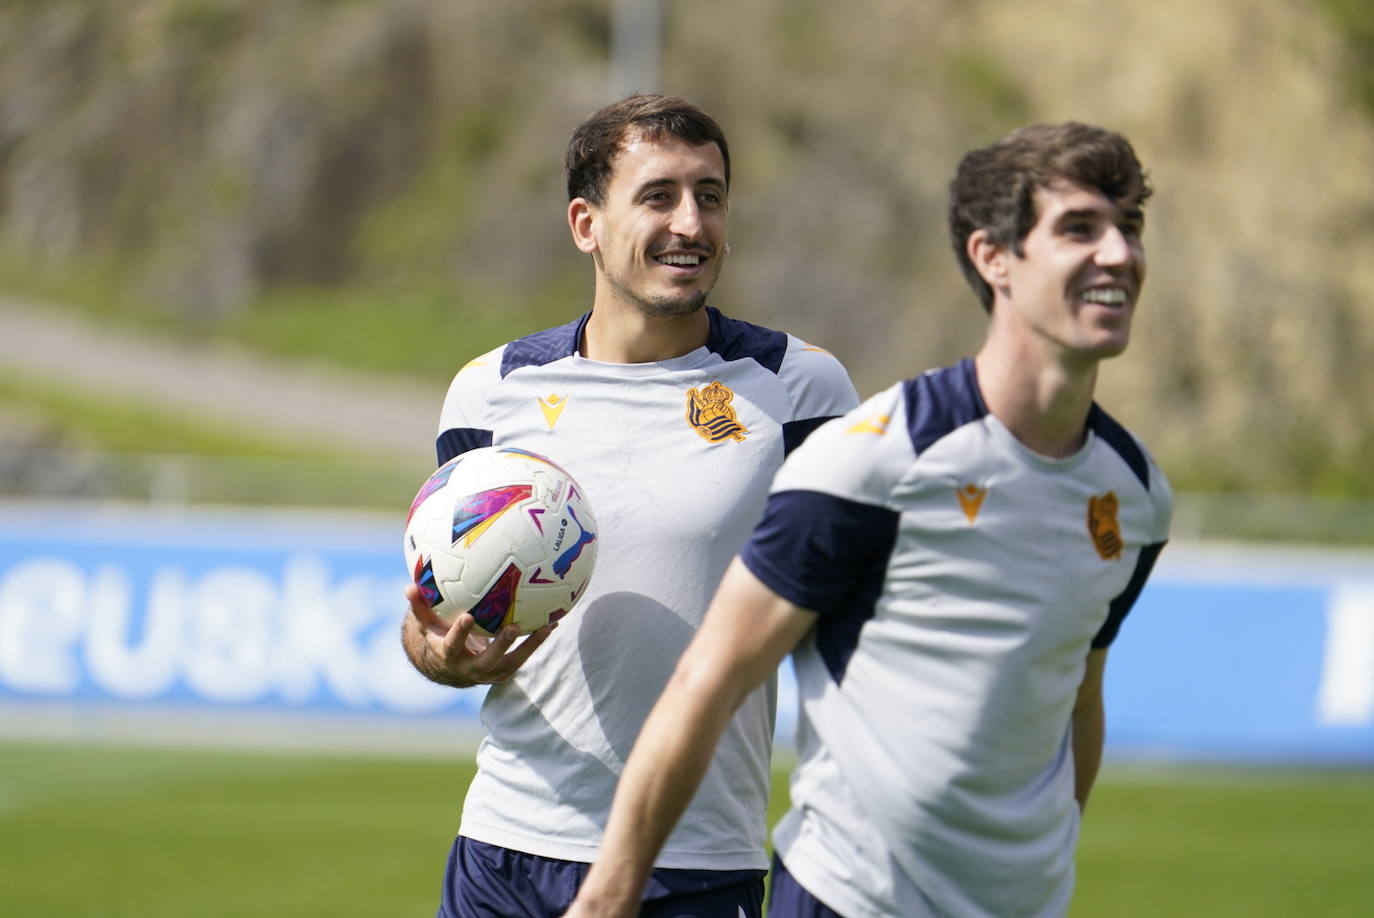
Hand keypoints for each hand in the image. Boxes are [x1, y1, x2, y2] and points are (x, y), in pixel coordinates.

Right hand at [404, 584, 555, 686]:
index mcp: (450, 654)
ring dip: (530, 645)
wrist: (455, 667)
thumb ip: (420, 607)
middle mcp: (471, 668)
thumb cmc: (441, 635)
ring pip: (513, 661)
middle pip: (487, 660)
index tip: (468, 617)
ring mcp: (491, 672)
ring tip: (545, 626)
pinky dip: (537, 640)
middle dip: (500, 646)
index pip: (452, 645)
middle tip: (513, 627)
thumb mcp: (428, 624)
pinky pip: (524, 656)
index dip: (460, 633)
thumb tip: (409, 586)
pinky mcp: (506, 671)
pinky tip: (553, 622)